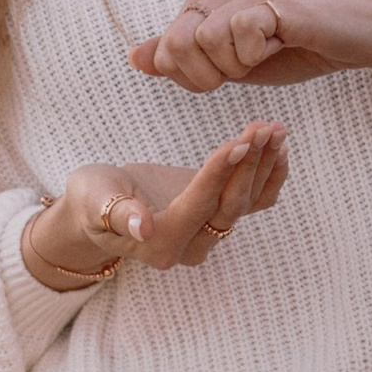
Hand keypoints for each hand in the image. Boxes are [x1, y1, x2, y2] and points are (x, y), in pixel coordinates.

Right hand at [22, 121, 288, 285]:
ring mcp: (207, 233)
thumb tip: (143, 226)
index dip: (217, 175)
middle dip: (248, 165)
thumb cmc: (91, 199)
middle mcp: (190, 246)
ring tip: (274, 128)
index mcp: (161, 244)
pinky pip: (254, 202)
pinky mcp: (217, 215)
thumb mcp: (94, 200)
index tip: (237, 142)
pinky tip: (280, 147)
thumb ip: (118, 213)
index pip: (197, 206)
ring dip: (263, 164)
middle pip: (229, 206)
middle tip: (261, 126)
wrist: (98, 206)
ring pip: (245, 202)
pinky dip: (270, 176)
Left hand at [131, 0, 371, 93]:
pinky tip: (283, 42)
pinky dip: (260, 53)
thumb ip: (184, 61)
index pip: (165, 51)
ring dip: (239, 65)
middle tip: (246, 68)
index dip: (193, 78)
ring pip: (207, 41)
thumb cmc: (296, 48)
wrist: (357, 36)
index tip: (228, 74)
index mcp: (206, 1)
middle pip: (177, 45)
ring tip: (269, 52)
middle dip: (208, 74)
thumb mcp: (232, 63)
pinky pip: (242, 33)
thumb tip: (135, 58)